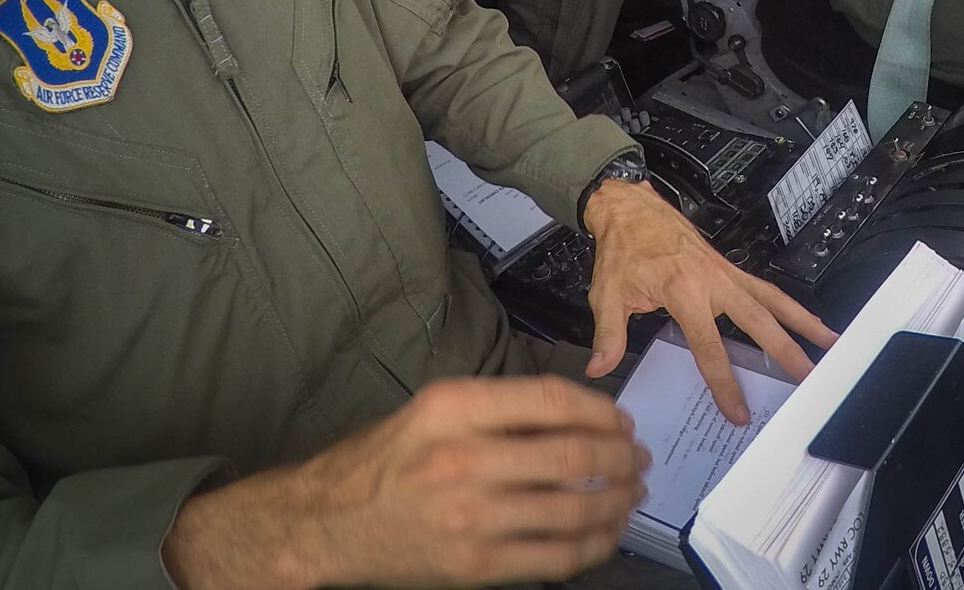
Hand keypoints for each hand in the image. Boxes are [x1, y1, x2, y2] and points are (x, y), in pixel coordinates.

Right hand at [163, 376, 647, 589]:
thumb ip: (500, 409)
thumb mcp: (433, 409)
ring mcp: (471, 517)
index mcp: (454, 407)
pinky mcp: (475, 565)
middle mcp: (464, 458)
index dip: (600, 410)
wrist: (325, 523)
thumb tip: (579, 416)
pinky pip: (556, 557)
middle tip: (638, 458)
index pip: (552, 399)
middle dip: (621, 456)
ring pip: (574, 508)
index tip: (621, 420)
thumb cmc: (384, 460)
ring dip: (617, 500)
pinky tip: (606, 532)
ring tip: (630, 492)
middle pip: (572, 454)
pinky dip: (594, 544)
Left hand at [582, 179, 837, 423]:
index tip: (737, 411)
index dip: (724, 382)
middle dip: (784, 352)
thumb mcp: (607, 293)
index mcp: (683, 291)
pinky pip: (765, 290)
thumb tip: (600, 369)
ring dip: (802, 322)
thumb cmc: (620, 250)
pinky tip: (806, 321)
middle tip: (808, 380)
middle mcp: (714, 281)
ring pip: (772, 301)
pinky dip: (788, 305)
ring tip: (830, 345)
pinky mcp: (730, 268)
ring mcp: (726, 273)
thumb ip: (609, 334)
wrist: (629, 207)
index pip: (709, 345)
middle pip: (757, 321)